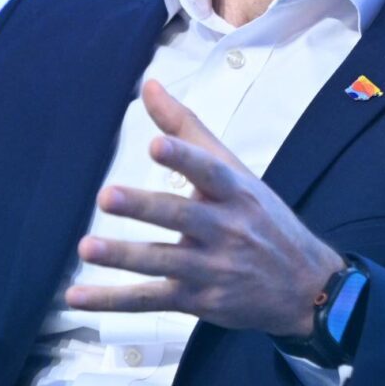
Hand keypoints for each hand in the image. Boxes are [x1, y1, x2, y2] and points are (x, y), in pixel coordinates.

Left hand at [64, 79, 344, 338]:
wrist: (306, 288)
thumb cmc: (263, 220)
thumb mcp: (235, 172)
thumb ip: (187, 129)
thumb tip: (149, 84)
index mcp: (236, 193)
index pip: (210, 172)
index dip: (184, 158)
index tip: (157, 145)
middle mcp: (226, 230)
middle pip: (181, 217)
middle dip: (144, 207)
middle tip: (106, 197)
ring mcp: (211, 268)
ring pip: (162, 261)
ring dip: (123, 257)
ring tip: (87, 247)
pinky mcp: (198, 300)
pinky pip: (150, 299)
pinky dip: (112, 301)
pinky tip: (78, 296)